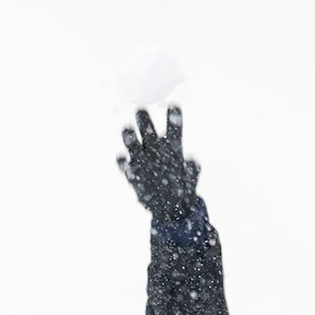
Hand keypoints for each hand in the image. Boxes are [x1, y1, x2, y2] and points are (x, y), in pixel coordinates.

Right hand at [117, 105, 199, 220]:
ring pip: (132, 144)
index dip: (174, 118)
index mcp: (172, 148)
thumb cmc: (183, 189)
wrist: (170, 208)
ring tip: (127, 130)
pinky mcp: (132, 174)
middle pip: (148, 130)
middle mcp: (155, 150)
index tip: (174, 106)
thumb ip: (192, 171)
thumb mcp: (191, 181)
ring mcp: (142, 160)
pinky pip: (124, 165)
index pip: (174, 129)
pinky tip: (122, 159)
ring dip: (129, 136)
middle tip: (141, 111)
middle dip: (143, 120)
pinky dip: (122, 162)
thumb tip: (192, 161)